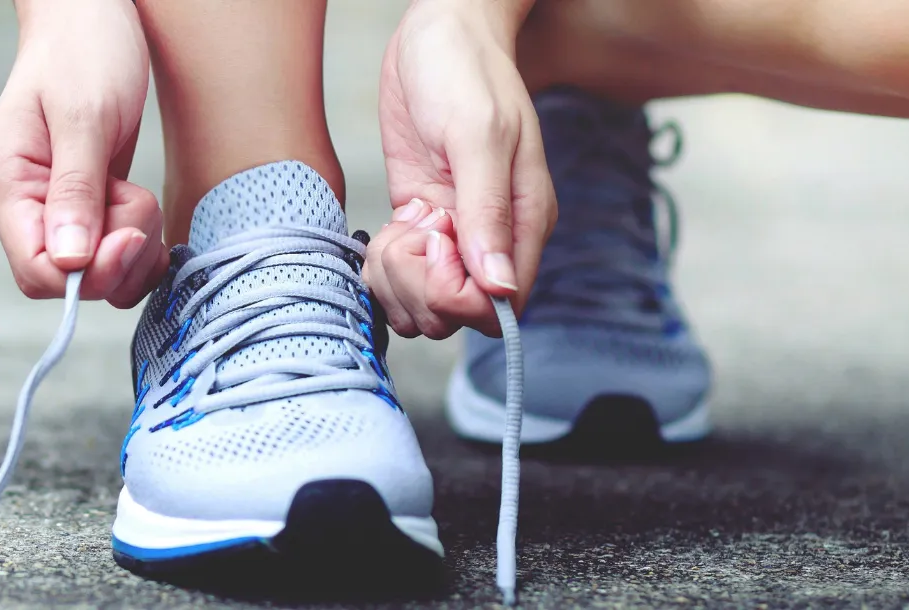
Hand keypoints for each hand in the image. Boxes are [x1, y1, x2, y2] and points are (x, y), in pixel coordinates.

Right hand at [0, 0, 166, 307]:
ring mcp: (49, 212)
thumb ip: (76, 190)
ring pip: (94, 275)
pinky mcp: (79, 212)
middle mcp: (19, 208)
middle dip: (117, 255)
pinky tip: (142, 209)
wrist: (90, 19)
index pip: (34, 271)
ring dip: (132, 248)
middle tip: (137, 199)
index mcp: (3, 185)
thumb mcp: (84, 116)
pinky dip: (136, 246)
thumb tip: (69, 262)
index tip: (130, 234)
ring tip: (137, 192)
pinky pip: (108, 259)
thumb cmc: (83, 52)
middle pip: (68, 280)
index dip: (88, 273)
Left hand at [366, 0, 555, 337]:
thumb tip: (498, 287)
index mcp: (524, 222)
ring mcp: (453, 235)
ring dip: (396, 277)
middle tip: (412, 229)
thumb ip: (487, 210)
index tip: (435, 242)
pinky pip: (400, 276)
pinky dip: (384, 263)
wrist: (436, 35)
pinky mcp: (420, 224)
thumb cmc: (465, 73)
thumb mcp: (477, 134)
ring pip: (422, 303)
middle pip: (454, 314)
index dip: (455, 294)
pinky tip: (392, 223)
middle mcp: (491, 239)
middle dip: (418, 285)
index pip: (499, 307)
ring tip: (401, 224)